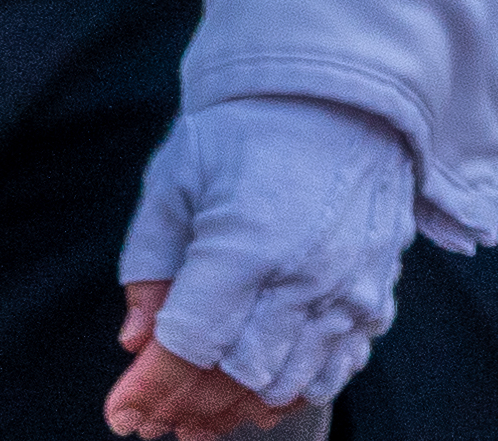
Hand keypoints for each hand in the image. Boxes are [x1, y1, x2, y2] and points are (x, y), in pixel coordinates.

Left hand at [108, 95, 416, 429]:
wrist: (340, 90)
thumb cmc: (248, 126)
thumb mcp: (176, 177)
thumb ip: (150, 261)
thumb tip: (135, 340)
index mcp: (243, 245)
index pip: (189, 346)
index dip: (149, 389)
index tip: (120, 413)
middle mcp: (302, 278)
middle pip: (235, 377)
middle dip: (187, 406)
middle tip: (154, 417)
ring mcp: (347, 291)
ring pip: (285, 384)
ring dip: (237, 408)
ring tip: (199, 416)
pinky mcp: (376, 294)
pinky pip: (335, 368)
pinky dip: (294, 390)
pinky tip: (260, 395)